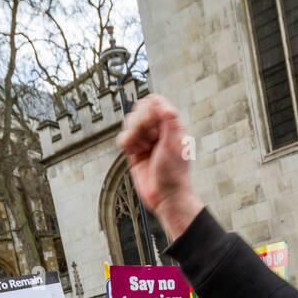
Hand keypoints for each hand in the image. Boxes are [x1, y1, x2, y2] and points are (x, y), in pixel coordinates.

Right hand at [116, 95, 204, 240]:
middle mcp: (158, 130)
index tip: (151, 124)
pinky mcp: (134, 150)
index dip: (148, 110)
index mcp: (171, 124)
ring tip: (142, 149)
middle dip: (139, 124)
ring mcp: (145, 139)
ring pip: (129, 123)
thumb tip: (160, 101)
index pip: (154, 102)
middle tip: (147, 140)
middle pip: (139, 110)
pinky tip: (135, 153)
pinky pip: (123, 138)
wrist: (165, 196)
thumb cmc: (174, 174)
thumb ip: (168, 120)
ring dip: (133, 135)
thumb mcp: (174, 144)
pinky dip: (126, 144)